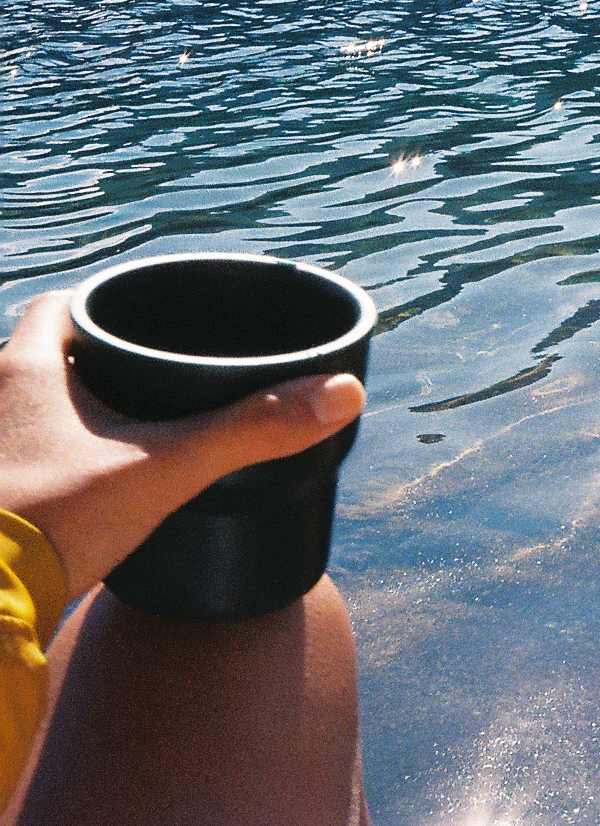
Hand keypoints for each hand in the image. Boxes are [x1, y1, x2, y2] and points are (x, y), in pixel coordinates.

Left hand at [0, 291, 365, 601]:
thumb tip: (341, 393)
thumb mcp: (165, 469)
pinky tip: (97, 487)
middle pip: (50, 357)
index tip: (146, 318)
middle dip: (99, 363)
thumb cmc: (54, 522)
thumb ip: (251, 429)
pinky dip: (61, 461)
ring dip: (76, 415)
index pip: (61, 305)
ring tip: (136, 432)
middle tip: (154, 377)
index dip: (103, 304)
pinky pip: (30, 459)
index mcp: (27, 368)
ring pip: (37, 412)